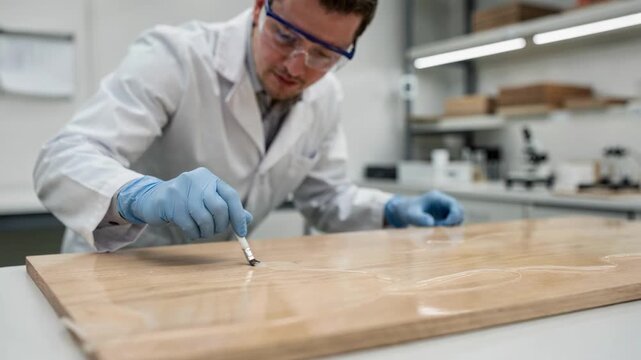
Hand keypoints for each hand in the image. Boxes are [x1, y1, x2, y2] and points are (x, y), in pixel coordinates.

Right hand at [117, 167, 251, 238]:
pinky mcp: (169, 203)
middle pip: (220, 208)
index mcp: (209, 178)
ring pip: (205, 219)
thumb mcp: (207, 201)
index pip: (231, 196)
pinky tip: (192, 232)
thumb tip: (247, 219)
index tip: (242, 232)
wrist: (152, 199)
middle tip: (215, 231)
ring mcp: (182, 190)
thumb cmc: (185, 202)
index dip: (238, 216)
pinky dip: (194, 233)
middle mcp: (197, 180)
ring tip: (202, 232)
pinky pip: (190, 225)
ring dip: (206, 232)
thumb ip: (227, 208)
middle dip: (221, 226)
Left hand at [384, 191, 462, 227]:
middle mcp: (443, 203)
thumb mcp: (410, 215)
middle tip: (444, 231)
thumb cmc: (406, 211)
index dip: (454, 215)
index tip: (446, 226)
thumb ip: (419, 218)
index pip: (454, 204)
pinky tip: (439, 234)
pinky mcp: (443, 218)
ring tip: (439, 232)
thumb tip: (431, 223)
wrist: (402, 212)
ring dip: (452, 227)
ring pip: (457, 219)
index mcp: (437, 198)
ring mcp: (444, 210)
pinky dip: (449, 230)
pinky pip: (452, 224)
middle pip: (459, 211)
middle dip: (455, 222)